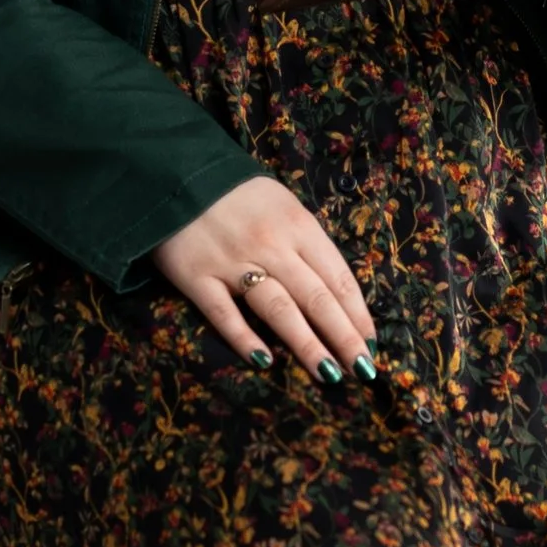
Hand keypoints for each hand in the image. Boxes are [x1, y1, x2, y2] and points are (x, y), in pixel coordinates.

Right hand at [151, 174, 378, 380]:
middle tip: (363, 370)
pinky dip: (244, 338)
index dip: (358, 314)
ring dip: (307, 344)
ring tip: (329, 374)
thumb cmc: (238, 194)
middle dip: (344, 337)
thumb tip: (335, 291)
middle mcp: (272, 246)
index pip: (337, 278)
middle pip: (316, 298)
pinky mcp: (196, 276)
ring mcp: (233, 263)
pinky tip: (264, 361)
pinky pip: (223, 313)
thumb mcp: (284, 205)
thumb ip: (307, 244)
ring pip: (279, 309)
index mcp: (299, 226)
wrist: (176, 172)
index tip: (371, 343)